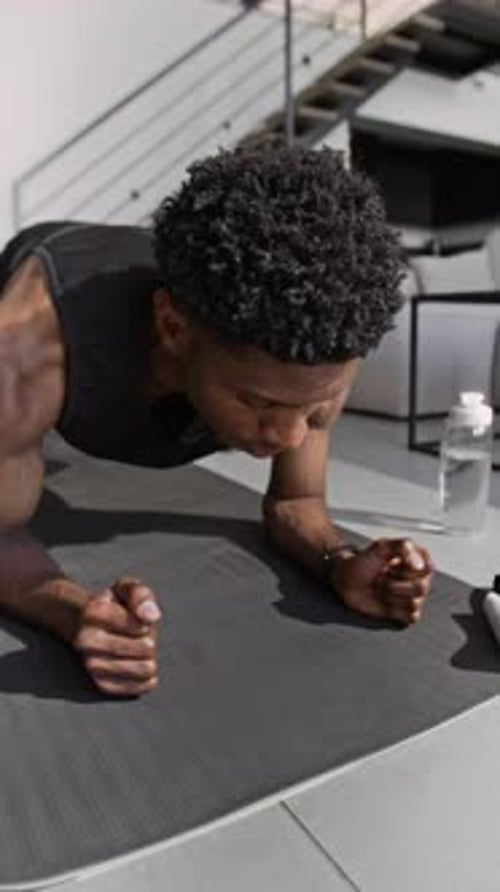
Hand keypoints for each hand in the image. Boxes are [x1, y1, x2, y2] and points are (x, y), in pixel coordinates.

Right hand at [73, 577, 161, 695]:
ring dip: (150, 660)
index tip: (140, 623)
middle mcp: (87, 639)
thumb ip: (140, 596)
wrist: (85, 623)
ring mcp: (91, 662)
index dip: (147, 624)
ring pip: (141, 669)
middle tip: (144, 637)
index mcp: (95, 612)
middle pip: (144, 649)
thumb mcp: (127, 589)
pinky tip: (147, 672)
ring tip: (142, 652)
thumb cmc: (114, 605)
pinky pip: (131, 688)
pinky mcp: (98, 681)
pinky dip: (145, 681)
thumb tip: (151, 617)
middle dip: (152, 642)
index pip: (139, 625)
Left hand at [331, 538, 432, 624]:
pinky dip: (395, 611)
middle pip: (421, 588)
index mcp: (417, 559)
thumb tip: (418, 564)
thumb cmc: (363, 562)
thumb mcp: (380, 547)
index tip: (391, 564)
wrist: (346, 580)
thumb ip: (401, 546)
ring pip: (414, 603)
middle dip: (395, 585)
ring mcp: (412, 595)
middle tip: (381, 578)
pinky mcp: (405, 612)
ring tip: (380, 588)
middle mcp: (419, 578)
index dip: (407, 569)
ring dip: (391, 597)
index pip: (426, 568)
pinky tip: (385, 602)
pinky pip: (411, 617)